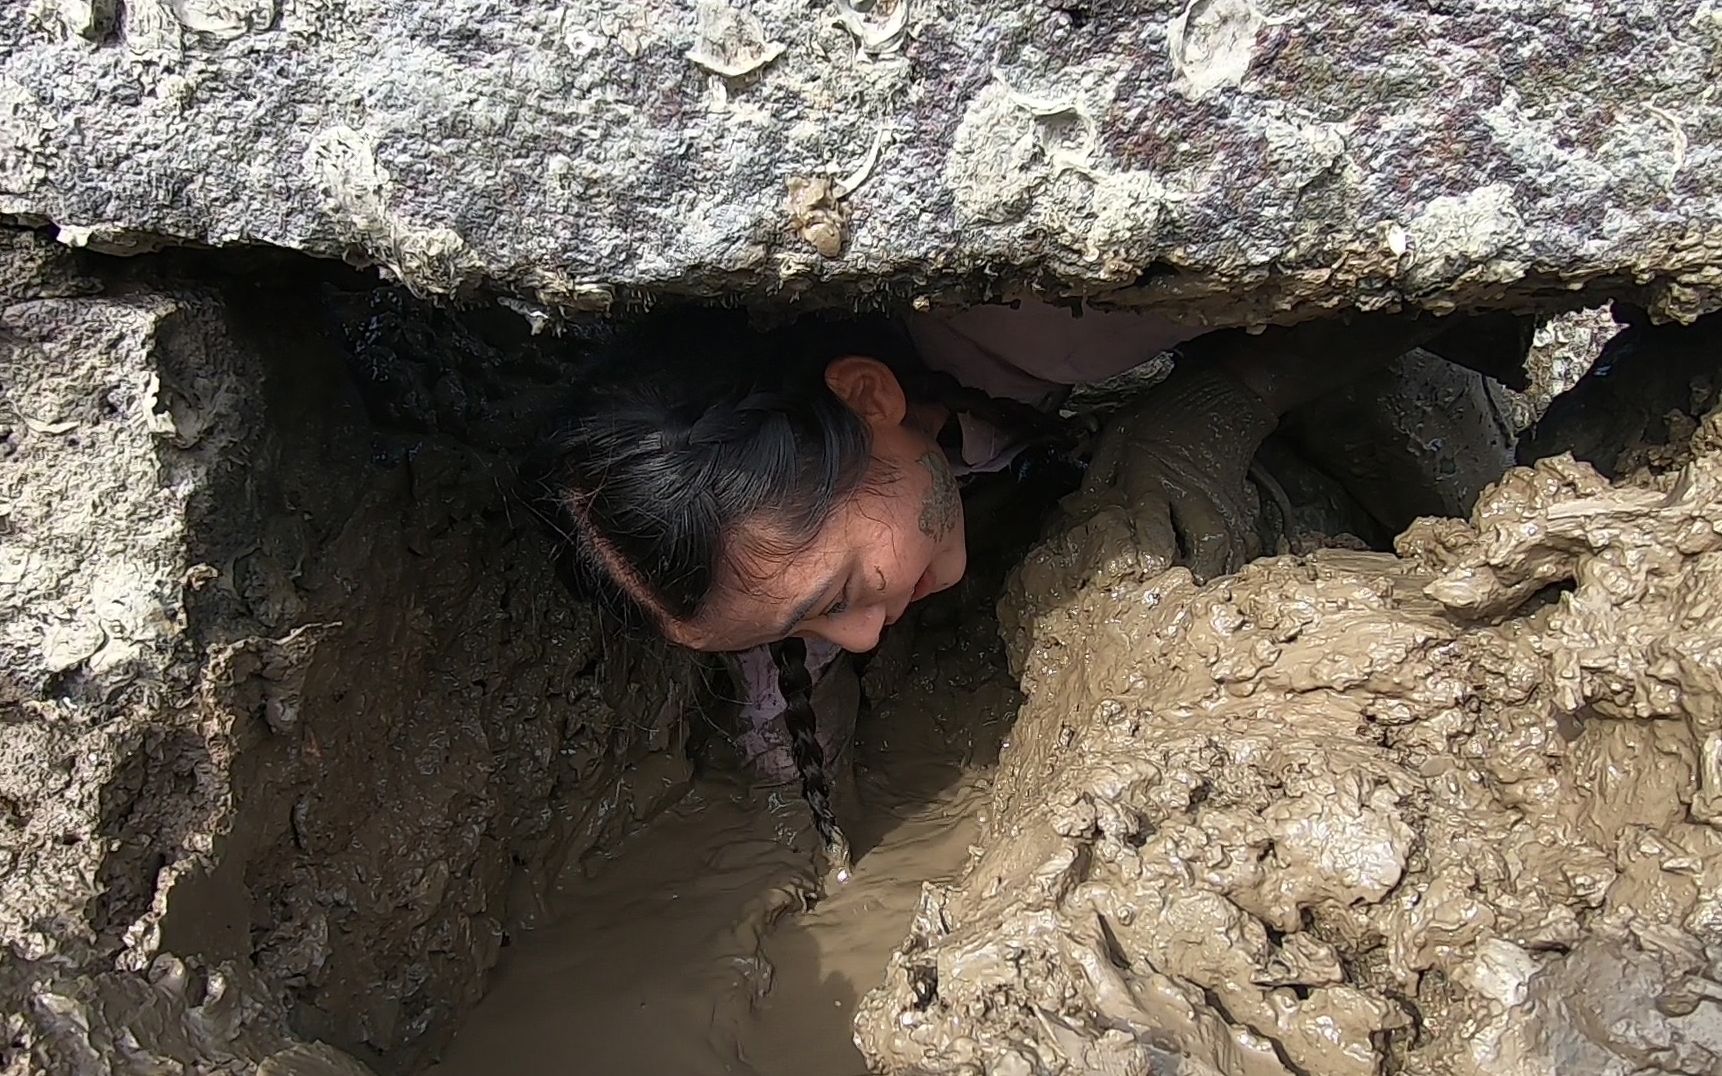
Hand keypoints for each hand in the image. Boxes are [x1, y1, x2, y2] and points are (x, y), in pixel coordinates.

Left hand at [1000, 363, 1277, 672]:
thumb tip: (1079, 510)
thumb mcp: (1120, 431)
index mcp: (1152, 475)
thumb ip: (1100, 472)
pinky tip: (1230, 589)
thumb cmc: (1162, 414)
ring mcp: (1221, 501)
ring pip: (1227, 547)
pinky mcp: (1240, 506)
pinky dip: (1238, 566)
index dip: (1147, 553)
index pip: (1150, 520)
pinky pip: (1244, 541)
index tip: (1141, 582)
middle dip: (1196, 576)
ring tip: (1208, 610)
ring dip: (1219, 578)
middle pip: (1201, 540)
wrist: (1224, 394)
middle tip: (1185, 609)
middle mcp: (1190, 493)